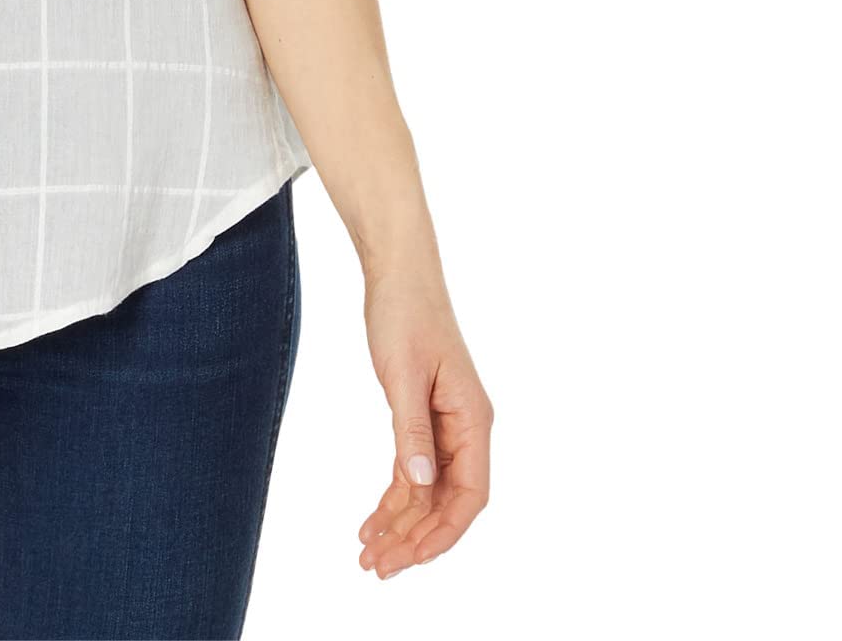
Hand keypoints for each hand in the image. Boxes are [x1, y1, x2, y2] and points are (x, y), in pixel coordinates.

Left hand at [356, 265, 492, 579]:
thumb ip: (411, 429)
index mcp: (473, 419)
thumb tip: (418, 483)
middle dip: (415, 538)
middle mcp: (466, 429)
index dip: (444, 532)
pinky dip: (394, 498)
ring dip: (401, 525)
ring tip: (368, 555)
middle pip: (447, 501)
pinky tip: (372, 522)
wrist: (398, 274)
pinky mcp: (423, 418)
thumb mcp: (404, 373)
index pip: (471, 494)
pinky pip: (412, 471)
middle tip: (376, 567)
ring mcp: (446, 426)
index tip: (411, 557)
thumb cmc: (405, 314)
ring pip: (428, 492)